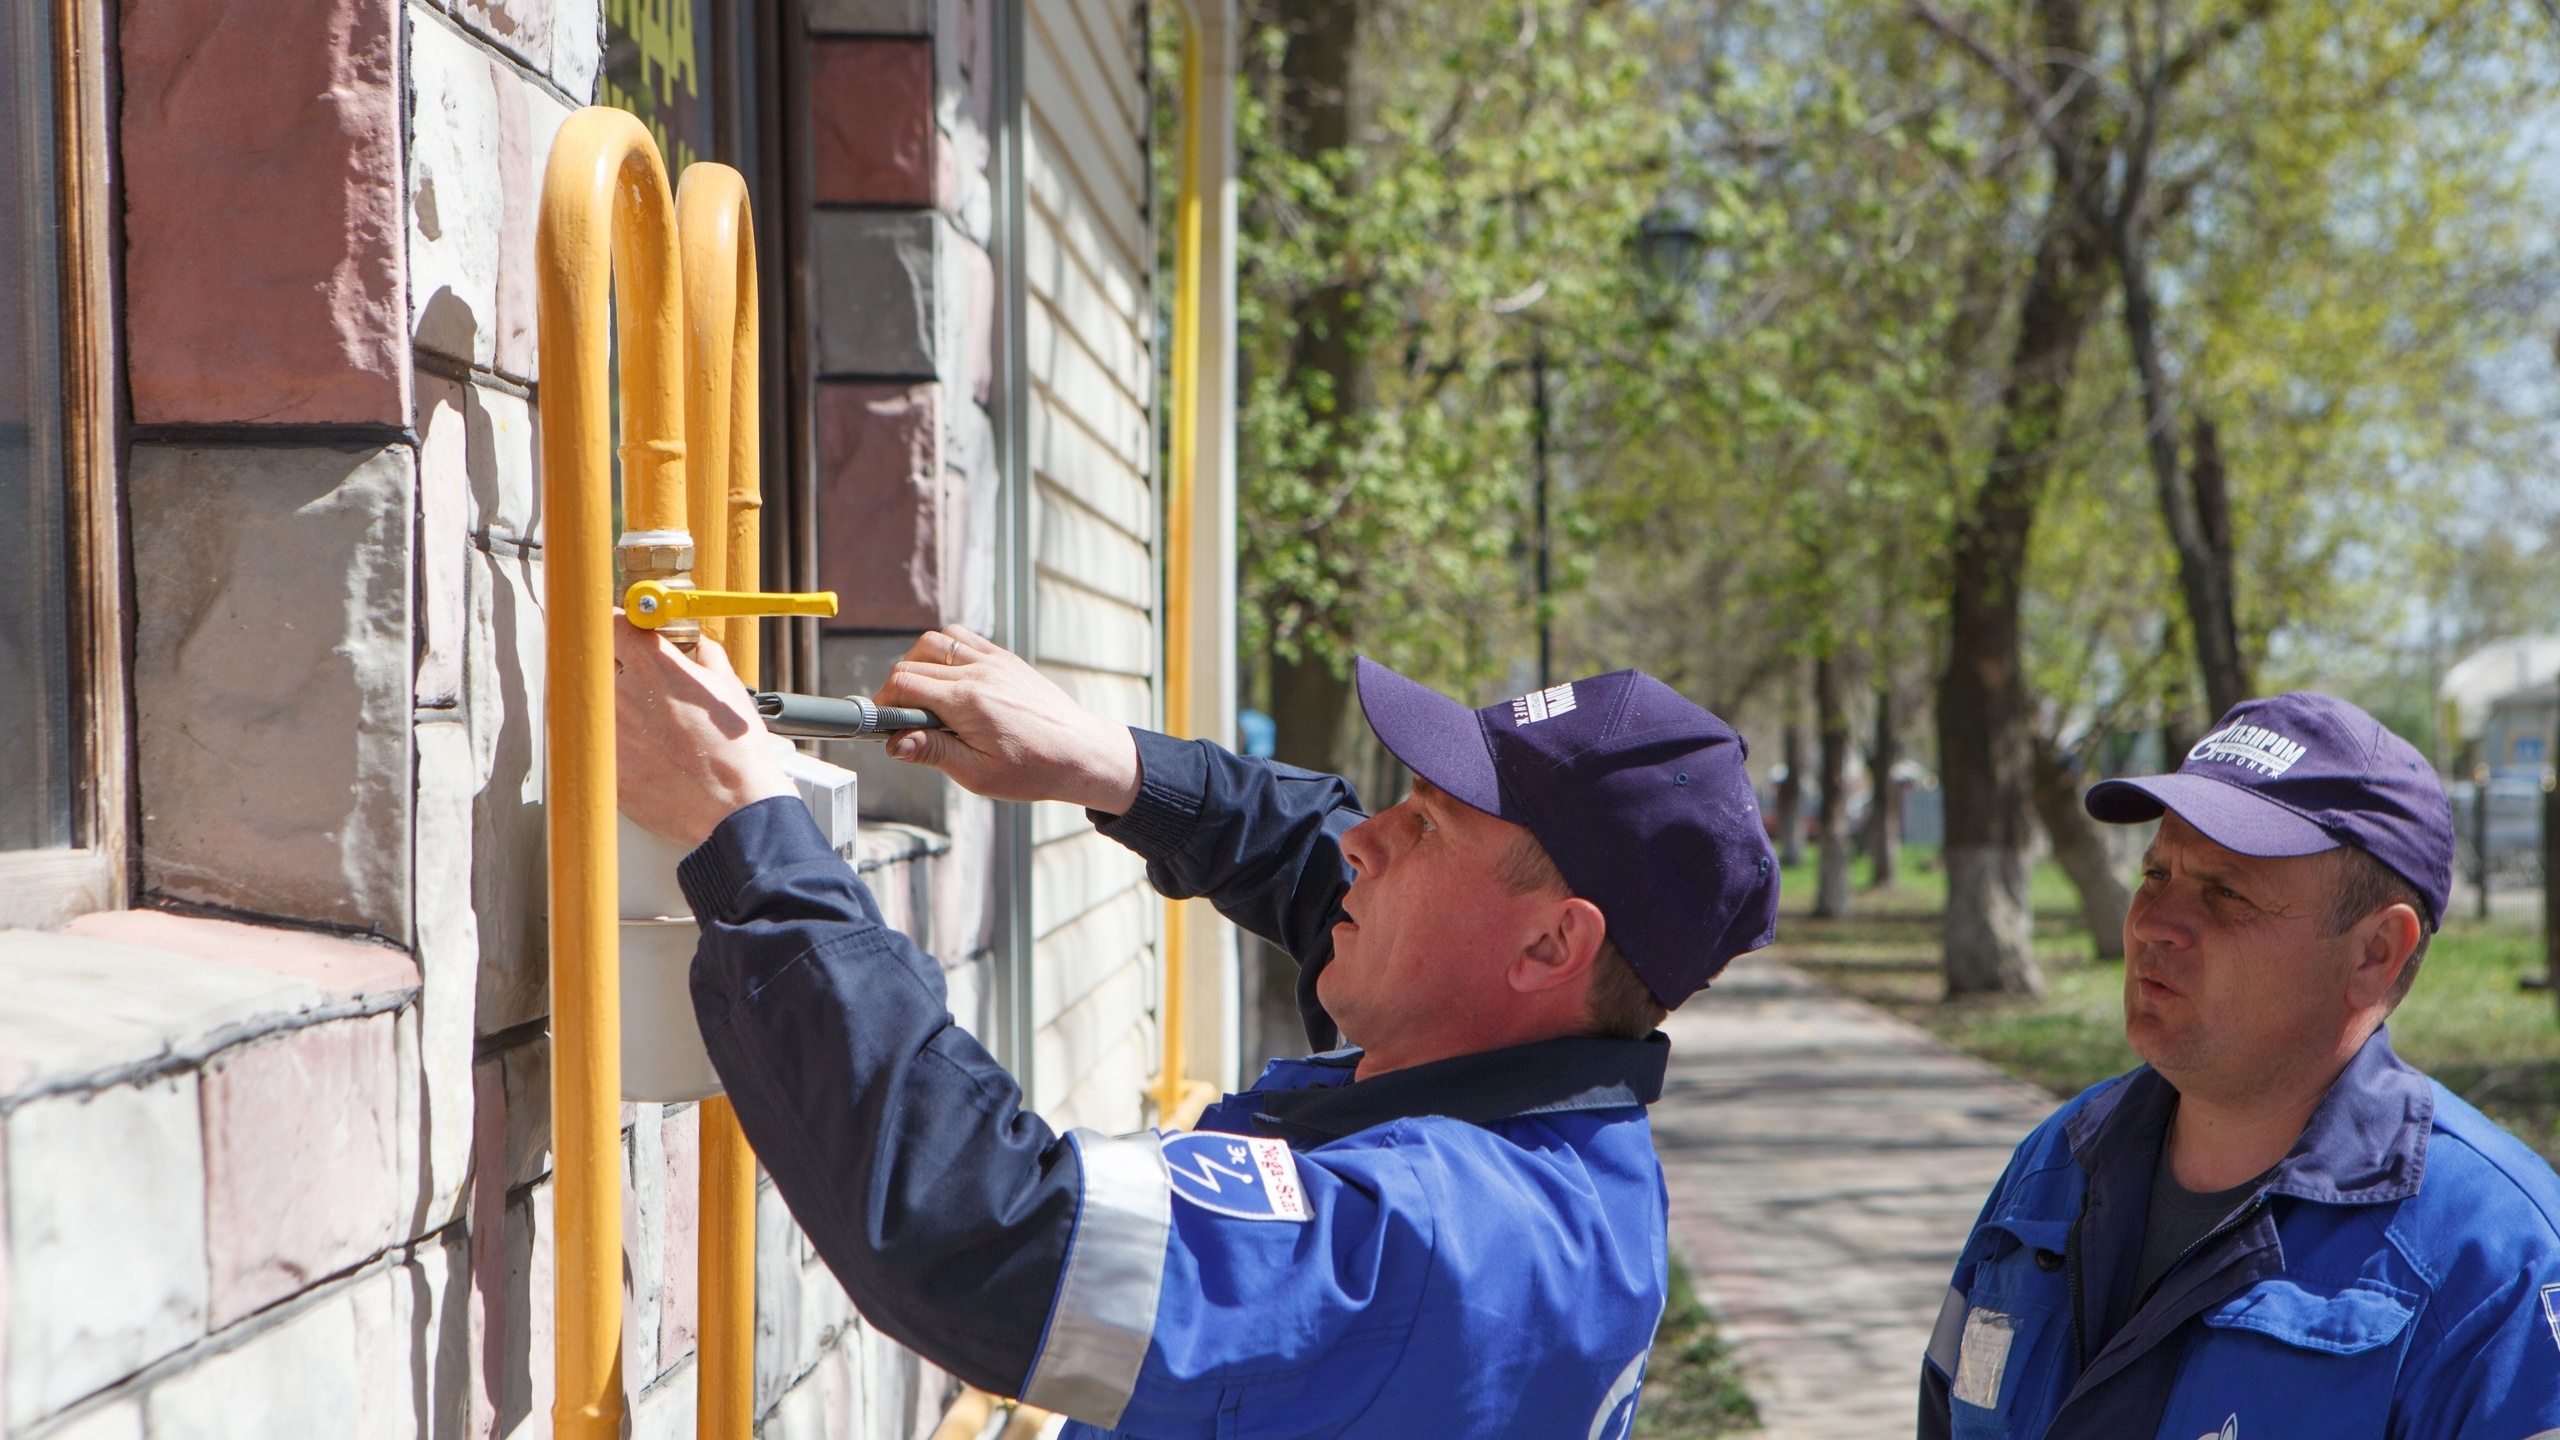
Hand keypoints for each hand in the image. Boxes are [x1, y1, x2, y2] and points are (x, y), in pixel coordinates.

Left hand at [614, 616, 796, 847]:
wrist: (734, 808)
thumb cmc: (737, 752)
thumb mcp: (730, 690)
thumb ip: (706, 659)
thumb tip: (700, 650)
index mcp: (651, 664)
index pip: (611, 623)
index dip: (619, 627)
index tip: (624, 635)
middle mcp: (619, 692)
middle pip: (595, 664)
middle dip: (613, 670)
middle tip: (637, 686)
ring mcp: (605, 731)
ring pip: (591, 706)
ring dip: (611, 709)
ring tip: (646, 730)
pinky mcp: (602, 766)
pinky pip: (595, 744)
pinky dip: (611, 745)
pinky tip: (644, 756)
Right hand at [873, 627, 1141, 812]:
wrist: (1081, 752)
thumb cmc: (1035, 768)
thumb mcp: (978, 773)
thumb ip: (933, 752)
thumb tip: (894, 743)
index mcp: (968, 702)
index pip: (903, 684)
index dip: (884, 703)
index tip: (884, 723)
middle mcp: (979, 673)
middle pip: (913, 663)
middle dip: (897, 689)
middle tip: (904, 718)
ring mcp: (994, 661)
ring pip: (935, 641)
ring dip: (917, 663)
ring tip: (923, 696)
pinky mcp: (1005, 658)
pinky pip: (963, 638)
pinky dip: (945, 651)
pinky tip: (949, 679)